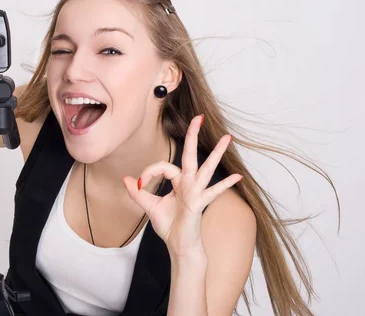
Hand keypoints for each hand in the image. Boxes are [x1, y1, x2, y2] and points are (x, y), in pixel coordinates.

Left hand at [122, 115, 242, 258]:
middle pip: (190, 155)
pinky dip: (225, 184)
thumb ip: (138, 192)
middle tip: (198, 117)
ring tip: (227, 137)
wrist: (179, 245)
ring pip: (206, 168)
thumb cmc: (169, 226)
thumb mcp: (149, 206)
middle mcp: (189, 183)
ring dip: (216, 153)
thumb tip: (126, 178)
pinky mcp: (200, 203)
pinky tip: (238, 177)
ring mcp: (196, 192)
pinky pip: (214, 191)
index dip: (149, 172)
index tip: (139, 184)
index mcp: (177, 181)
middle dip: (193, 136)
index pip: (164, 166)